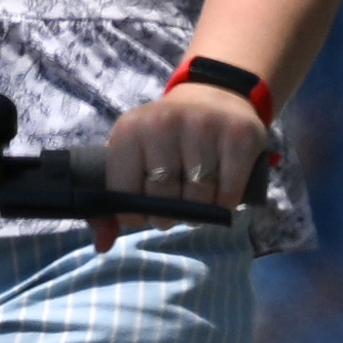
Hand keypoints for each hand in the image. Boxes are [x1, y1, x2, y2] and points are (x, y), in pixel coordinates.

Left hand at [95, 81, 267, 250]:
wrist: (213, 97)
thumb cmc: (166, 139)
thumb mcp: (132, 157)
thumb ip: (112, 202)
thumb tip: (103, 245)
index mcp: (130, 129)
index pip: (125, 192)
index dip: (135, 213)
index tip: (144, 212)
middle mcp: (164, 122)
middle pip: (165, 198)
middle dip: (169, 215)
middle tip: (176, 206)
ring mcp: (204, 125)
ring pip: (200, 197)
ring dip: (200, 211)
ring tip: (197, 200)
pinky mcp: (239, 135)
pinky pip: (230, 192)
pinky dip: (226, 203)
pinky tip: (220, 192)